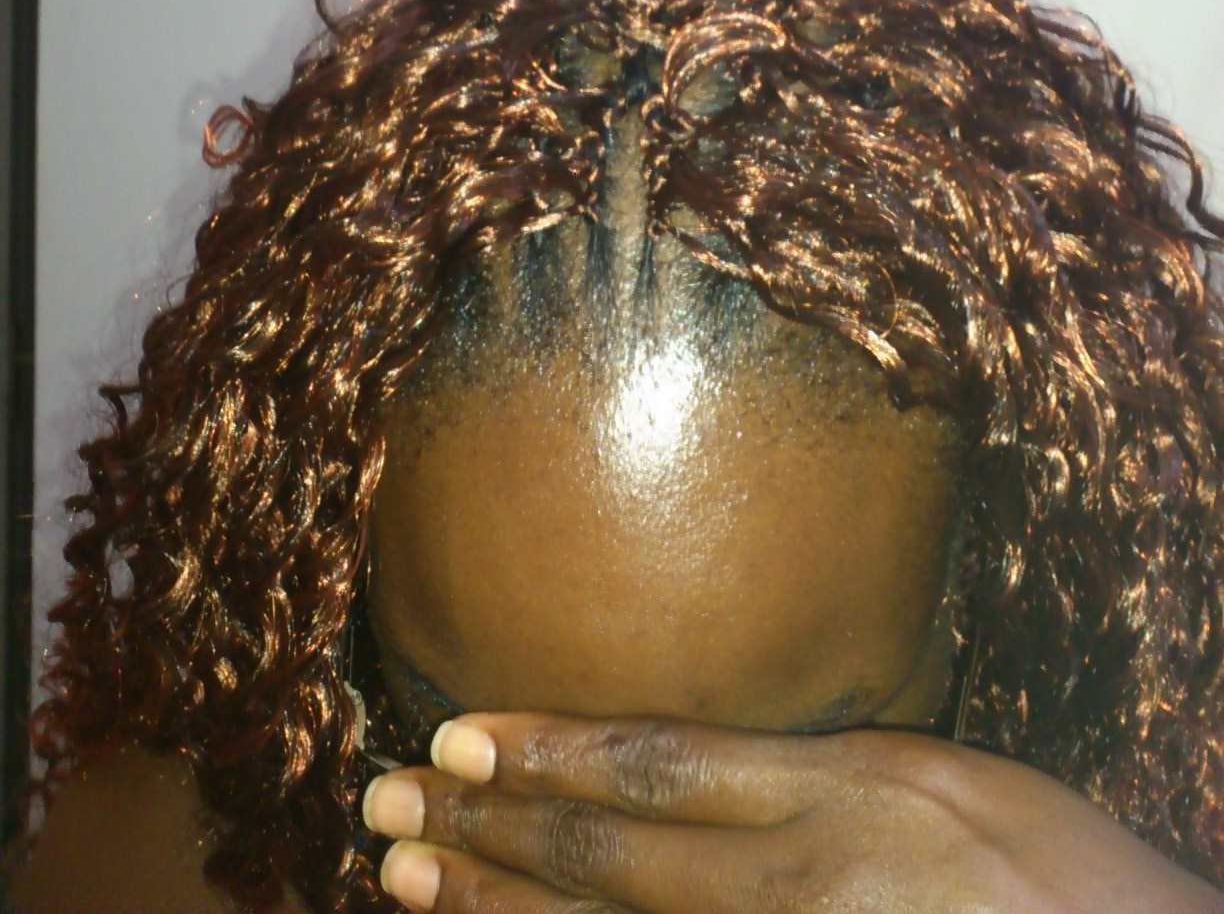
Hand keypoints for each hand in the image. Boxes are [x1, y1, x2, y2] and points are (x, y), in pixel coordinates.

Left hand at [362, 711, 1223, 913]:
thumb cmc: (1072, 881)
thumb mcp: (958, 780)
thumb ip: (831, 772)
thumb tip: (705, 769)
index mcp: (856, 791)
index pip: (662, 759)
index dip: (547, 748)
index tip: (453, 730)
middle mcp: (815, 884)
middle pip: (616, 854)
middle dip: (490, 828)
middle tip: (385, 807)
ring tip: (409, 882)